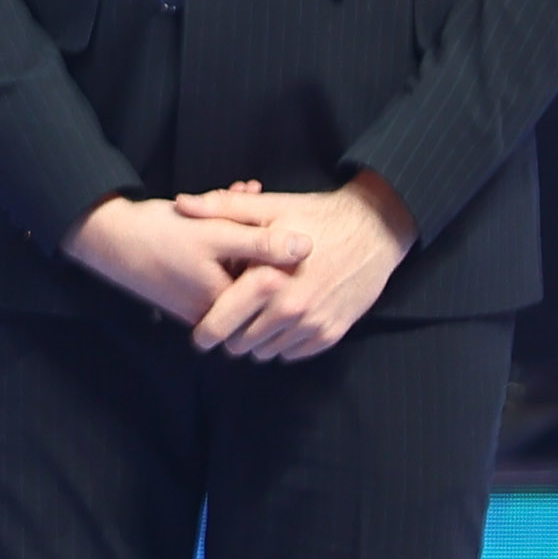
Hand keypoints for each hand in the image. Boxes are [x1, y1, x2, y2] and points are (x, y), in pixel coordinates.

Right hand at [61, 183, 308, 327]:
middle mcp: (214, 310)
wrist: (104, 236)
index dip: (274, 240)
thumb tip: (309, 249)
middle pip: (254, 269)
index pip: (273, 278)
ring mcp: (199, 302)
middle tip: (249, 193)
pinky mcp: (188, 289)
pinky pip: (218, 262)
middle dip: (256, 229)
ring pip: (236, 262)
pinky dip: (222, 235)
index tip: (271, 212)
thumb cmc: (156, 234)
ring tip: (235, 193)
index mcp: (226, 304)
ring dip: (240, 227)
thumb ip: (262, 244)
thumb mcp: (214, 234)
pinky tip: (219, 206)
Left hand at [175, 172, 416, 359]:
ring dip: (257, 341)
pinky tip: (280, 322)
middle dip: (231, 336)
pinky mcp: (333, 331)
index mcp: (267, 280)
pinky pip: (295, 353)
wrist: (375, 229)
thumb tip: (182, 205)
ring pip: (267, 352)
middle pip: (242, 343)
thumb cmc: (317, 216)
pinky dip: (284, 343)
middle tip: (228, 323)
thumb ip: (222, 209)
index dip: (205, 332)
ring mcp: (313, 323)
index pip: (222, 322)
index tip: (199, 334)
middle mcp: (289, 308)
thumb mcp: (268, 206)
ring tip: (254, 319)